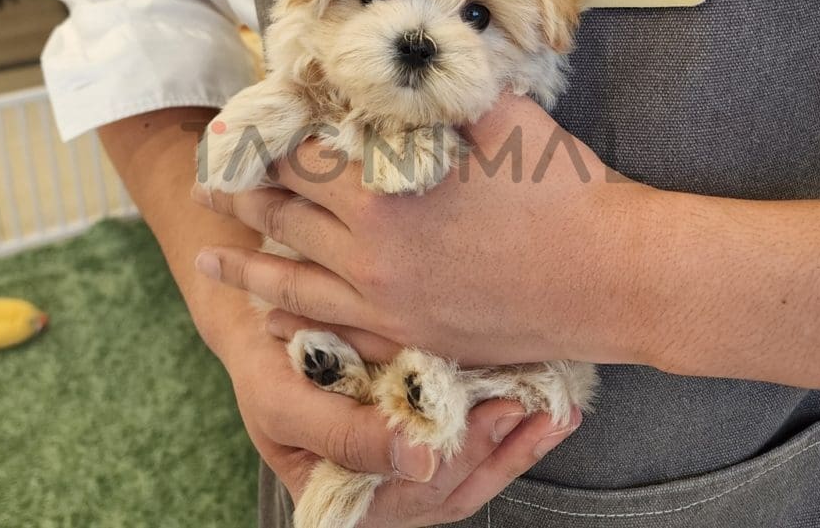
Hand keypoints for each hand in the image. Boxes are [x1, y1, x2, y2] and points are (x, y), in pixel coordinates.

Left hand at [193, 92, 660, 366]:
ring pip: (294, 275)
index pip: (303, 154)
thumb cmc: (566, 192)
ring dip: (248, 256)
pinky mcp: (411, 336)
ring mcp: (388, 302)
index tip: (244, 121)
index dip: (268, 133)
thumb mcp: (503, 117)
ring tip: (208, 246)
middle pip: (286, 212)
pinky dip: (289, 316)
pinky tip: (266, 314)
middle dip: (243, 188)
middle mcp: (371, 252)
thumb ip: (443, 88)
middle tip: (210, 172)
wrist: (617, 279)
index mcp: (386, 191)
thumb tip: (406, 54)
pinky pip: (331, 327)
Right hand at [218, 304, 580, 524]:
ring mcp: (407, 458)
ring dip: (518, 444)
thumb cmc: (264, 365)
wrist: (261, 318)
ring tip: (559, 411)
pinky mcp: (425, 424)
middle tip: (537, 408)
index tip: (496, 417)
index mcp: (345, 498)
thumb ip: (343, 436)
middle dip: (501, 453)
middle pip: (453, 491)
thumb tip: (416, 459)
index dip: (457, 463)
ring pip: (473, 472)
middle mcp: (382, 487)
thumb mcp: (283, 401)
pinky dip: (511, 423)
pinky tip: (545, 400)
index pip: (413, 500)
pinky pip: (473, 437)